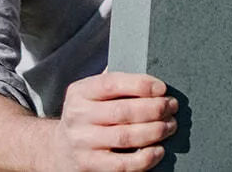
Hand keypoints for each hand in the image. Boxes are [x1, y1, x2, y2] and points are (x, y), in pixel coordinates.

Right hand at [51, 72, 176, 171]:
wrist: (59, 149)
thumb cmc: (87, 114)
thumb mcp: (90, 93)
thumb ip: (113, 82)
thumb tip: (150, 69)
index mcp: (80, 92)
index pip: (112, 83)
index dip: (141, 85)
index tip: (162, 88)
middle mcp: (78, 116)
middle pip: (123, 111)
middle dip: (154, 109)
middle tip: (172, 106)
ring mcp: (82, 144)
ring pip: (125, 137)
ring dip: (154, 131)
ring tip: (170, 125)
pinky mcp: (89, 166)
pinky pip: (121, 165)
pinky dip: (144, 159)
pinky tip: (158, 150)